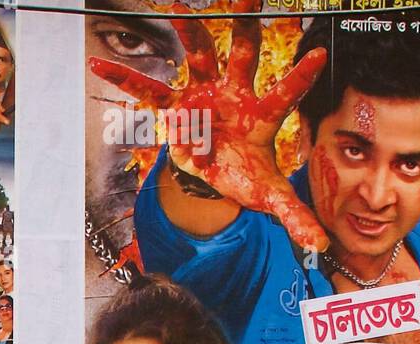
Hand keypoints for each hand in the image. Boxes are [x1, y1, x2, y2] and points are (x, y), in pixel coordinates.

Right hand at [89, 0, 327, 249]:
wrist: (218, 172)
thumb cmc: (246, 175)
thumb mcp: (268, 198)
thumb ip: (295, 216)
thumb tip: (321, 244)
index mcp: (261, 115)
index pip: (284, 94)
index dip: (299, 77)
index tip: (319, 57)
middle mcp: (235, 94)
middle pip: (243, 50)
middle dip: (247, 19)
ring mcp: (204, 95)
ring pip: (198, 56)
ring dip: (191, 30)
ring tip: (182, 6)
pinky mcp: (176, 107)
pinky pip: (148, 92)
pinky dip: (124, 78)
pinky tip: (99, 63)